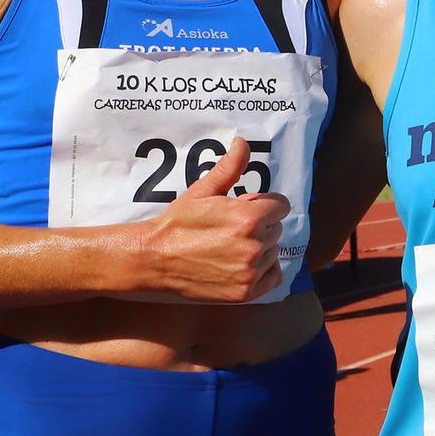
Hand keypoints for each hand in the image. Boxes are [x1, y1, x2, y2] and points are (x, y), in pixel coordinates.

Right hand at [136, 135, 288, 301]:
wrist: (154, 260)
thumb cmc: (177, 223)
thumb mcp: (202, 191)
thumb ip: (230, 168)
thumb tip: (243, 143)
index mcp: (248, 218)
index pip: (280, 206)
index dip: (263, 204)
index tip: (245, 207)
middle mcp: (254, 246)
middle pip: (276, 228)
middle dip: (260, 225)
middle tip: (230, 228)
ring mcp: (251, 272)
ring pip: (273, 252)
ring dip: (260, 247)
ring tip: (230, 246)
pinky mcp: (245, 293)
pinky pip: (273, 276)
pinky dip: (264, 270)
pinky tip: (241, 264)